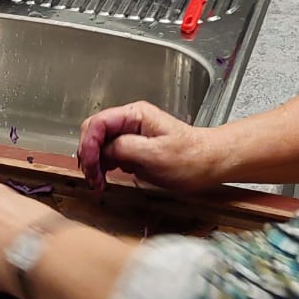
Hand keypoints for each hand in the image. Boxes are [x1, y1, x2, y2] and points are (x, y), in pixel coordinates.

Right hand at [76, 101, 225, 191]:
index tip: (90, 167)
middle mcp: (130, 121)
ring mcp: (131, 134)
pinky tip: (106, 180)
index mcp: (135, 115)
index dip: (89, 145)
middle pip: (94, 132)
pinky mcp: (134, 148)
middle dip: (88, 155)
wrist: (210, 164)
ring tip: (98, 183)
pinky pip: (109, 154)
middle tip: (92, 178)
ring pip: (99, 144)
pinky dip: (103, 167)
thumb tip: (102, 151)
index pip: (98, 123)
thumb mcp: (155, 154)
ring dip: (94, 164)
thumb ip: (124, 148)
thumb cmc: (189, 158)